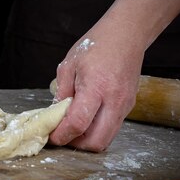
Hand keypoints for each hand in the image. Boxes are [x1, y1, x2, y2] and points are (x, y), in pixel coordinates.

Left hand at [49, 28, 144, 151]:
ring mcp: (124, 106)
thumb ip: (61, 93)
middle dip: (76, 144)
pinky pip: (112, 128)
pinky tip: (86, 118)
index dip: (61, 134)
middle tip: (62, 134)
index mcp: (96, 88)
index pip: (78, 123)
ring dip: (87, 140)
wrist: (126, 35)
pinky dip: (97, 130)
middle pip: (96, 141)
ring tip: (73, 126)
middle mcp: (114, 101)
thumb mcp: (69, 65)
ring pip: (106, 139)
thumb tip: (55, 115)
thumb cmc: (96, 46)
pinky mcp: (129, 107)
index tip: (50, 135)